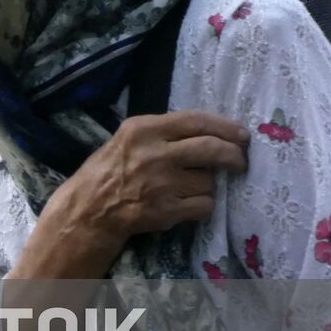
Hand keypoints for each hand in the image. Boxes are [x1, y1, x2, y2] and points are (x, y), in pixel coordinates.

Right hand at [60, 111, 250, 259]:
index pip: (196, 120)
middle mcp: (154, 153)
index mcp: (144, 129)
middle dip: (234, 156)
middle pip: (211, 149)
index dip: (225, 127)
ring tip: (193, 186)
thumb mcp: (129, 138)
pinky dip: (204, 205)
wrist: (89, 208)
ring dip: (209, 185)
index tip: (242, 135)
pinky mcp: (165, 210)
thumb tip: (210, 132)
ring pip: (208, 181)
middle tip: (239, 162)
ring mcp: (161, 184)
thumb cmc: (110, 169)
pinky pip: (204, 205)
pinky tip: (190, 203)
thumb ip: (164, 132)